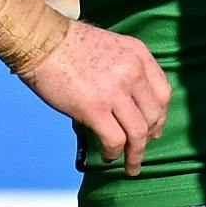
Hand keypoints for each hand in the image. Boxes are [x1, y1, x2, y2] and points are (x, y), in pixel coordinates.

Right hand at [25, 15, 168, 169]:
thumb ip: (126, 69)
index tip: (154, 127)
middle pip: (154, 115)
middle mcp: (133, 71)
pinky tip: (107, 156)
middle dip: (150, 137)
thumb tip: (129, 104)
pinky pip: (115, 139)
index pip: (164, 93)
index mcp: (139, 54)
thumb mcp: (111, 47)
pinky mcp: (95, 108)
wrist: (41, 41)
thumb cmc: (68, 44)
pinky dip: (114, 153)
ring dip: (136, 154)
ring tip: (131, 165)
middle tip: (140, 148)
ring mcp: (115, 90)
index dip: (161, 115)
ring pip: (139, 132)